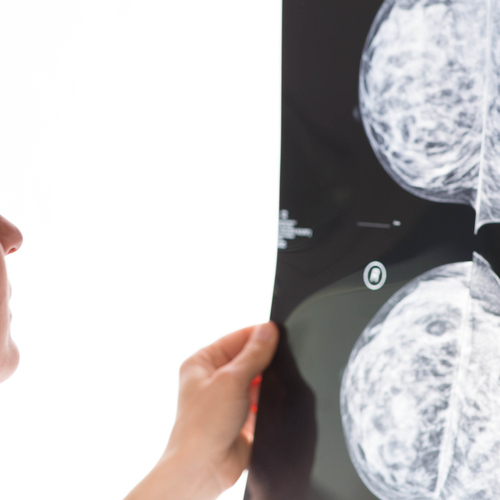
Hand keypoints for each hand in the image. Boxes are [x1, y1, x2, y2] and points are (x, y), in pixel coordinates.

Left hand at [124, 321, 278, 499]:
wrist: (203, 468)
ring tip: (272, 385)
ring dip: (265, 383)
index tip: (278, 331)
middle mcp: (212, 378)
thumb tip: (269, 329)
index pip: (235, 338)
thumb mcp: (231, 380)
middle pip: (247, 358)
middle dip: (263, 360)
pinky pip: (260, 400)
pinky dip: (267, 400)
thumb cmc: (203, 426)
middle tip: (281, 358)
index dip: (257, 334)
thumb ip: (254, 354)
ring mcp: (226, 398)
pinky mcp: (239, 416)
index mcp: (201, 362)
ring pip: (255, 379)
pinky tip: (271, 402)